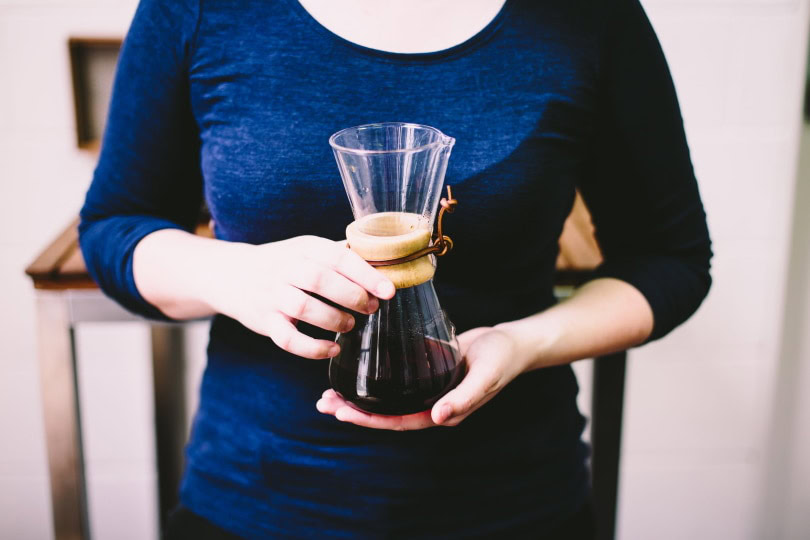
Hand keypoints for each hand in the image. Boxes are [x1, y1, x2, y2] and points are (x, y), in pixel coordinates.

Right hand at [210, 235, 394, 358]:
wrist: (232, 274)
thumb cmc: (283, 264)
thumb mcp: (308, 249)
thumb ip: (339, 255)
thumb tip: (383, 262)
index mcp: (304, 247)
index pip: (338, 257)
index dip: (366, 275)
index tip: (389, 291)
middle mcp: (285, 268)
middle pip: (320, 280)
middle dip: (352, 296)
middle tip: (370, 308)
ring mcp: (272, 295)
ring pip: (303, 308)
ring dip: (333, 319)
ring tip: (350, 324)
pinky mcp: (264, 321)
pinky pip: (287, 339)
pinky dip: (312, 348)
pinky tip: (332, 349)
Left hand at [316, 326, 527, 429]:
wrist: (511, 342)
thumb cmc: (500, 359)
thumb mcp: (486, 376)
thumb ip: (464, 397)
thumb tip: (439, 418)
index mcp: (442, 413)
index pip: (398, 422)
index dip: (369, 419)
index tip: (342, 411)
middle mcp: (430, 406)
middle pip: (385, 413)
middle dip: (354, 410)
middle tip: (323, 403)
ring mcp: (426, 391)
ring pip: (386, 398)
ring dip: (358, 397)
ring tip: (329, 392)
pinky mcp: (424, 373)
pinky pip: (394, 381)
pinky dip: (373, 379)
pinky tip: (354, 369)